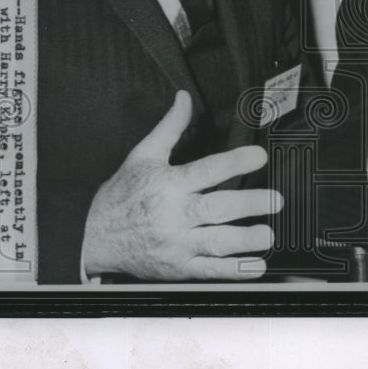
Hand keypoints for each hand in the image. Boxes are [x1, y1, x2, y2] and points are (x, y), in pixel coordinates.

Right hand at [82, 91, 282, 280]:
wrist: (91, 239)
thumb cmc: (121, 195)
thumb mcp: (142, 155)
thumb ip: (170, 126)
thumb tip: (184, 97)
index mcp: (168, 184)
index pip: (206, 171)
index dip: (234, 162)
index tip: (259, 156)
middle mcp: (174, 215)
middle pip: (216, 209)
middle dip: (249, 204)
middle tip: (275, 199)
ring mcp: (177, 245)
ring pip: (215, 243)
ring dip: (244, 241)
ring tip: (268, 236)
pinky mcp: (178, 268)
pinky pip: (208, 271)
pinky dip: (233, 271)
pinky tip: (255, 266)